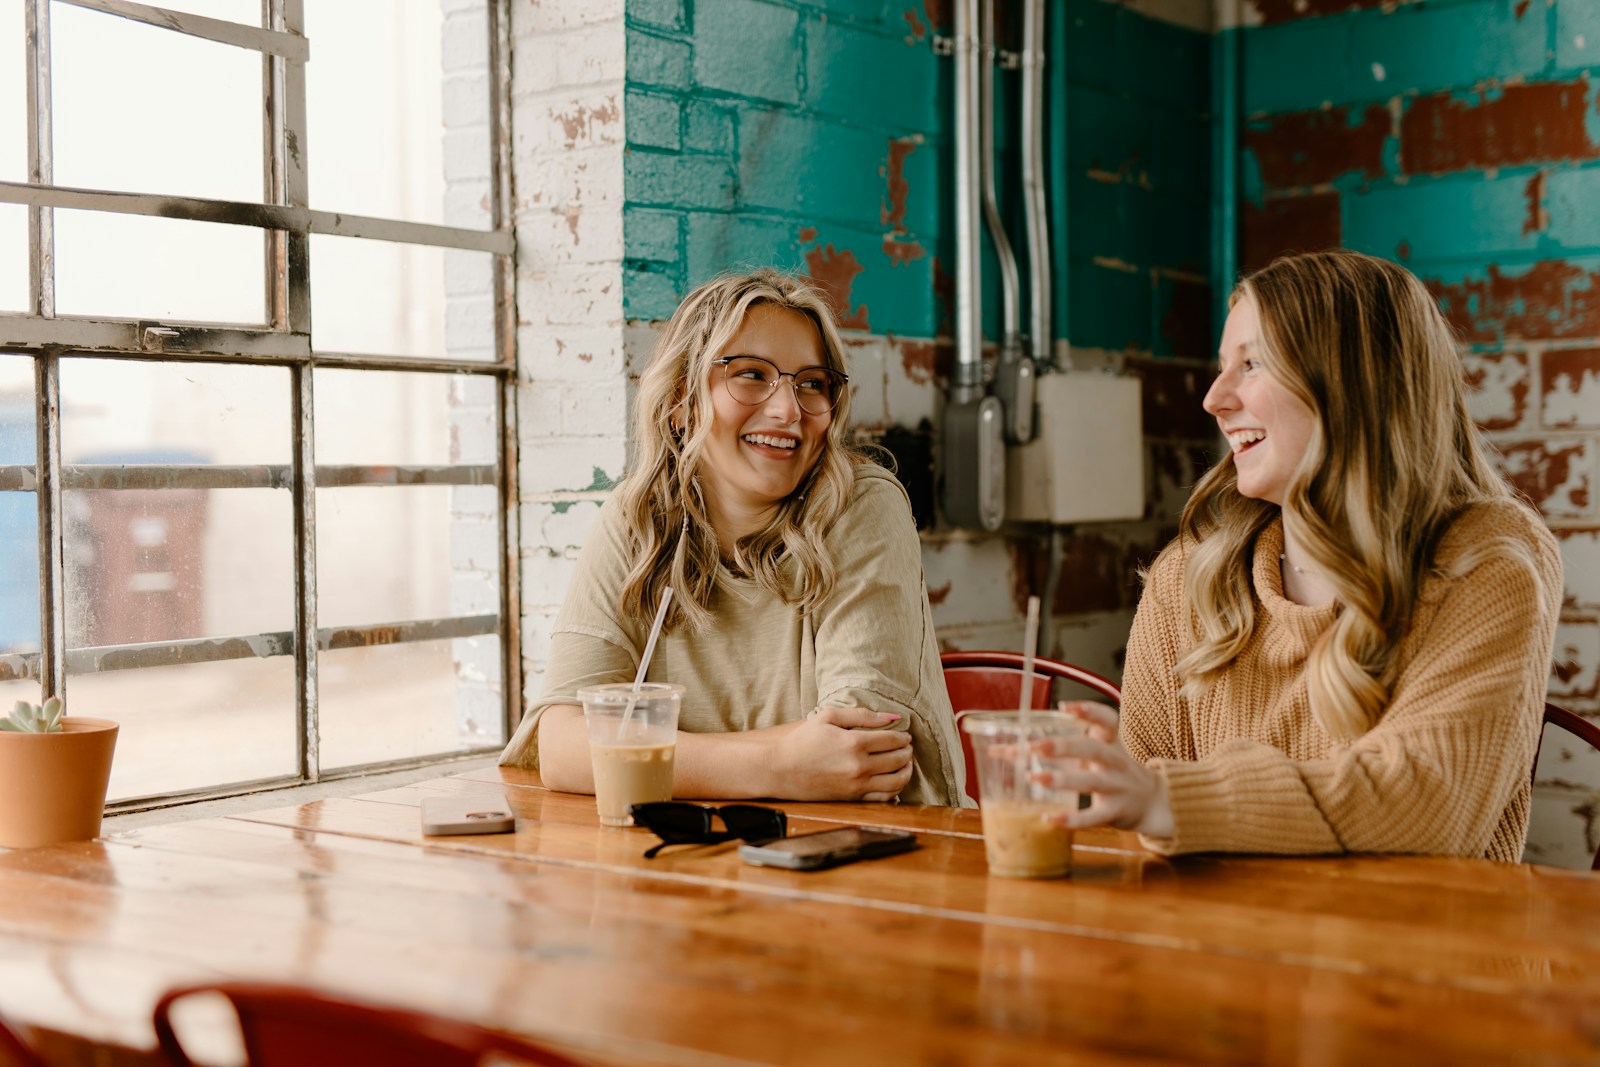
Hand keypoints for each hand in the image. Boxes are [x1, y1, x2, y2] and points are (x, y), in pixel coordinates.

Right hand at [765, 707, 913, 801]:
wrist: (779, 769)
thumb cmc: (802, 740)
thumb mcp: (828, 717)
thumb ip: (862, 715)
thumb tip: (893, 716)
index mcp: (854, 743)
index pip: (893, 740)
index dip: (903, 736)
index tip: (905, 735)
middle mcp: (859, 767)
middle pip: (898, 759)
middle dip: (907, 752)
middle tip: (907, 747)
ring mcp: (857, 786)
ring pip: (897, 781)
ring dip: (907, 771)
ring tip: (906, 763)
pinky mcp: (852, 799)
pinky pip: (884, 798)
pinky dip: (896, 790)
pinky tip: (894, 781)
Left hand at [1043, 701, 1172, 838]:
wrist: (1151, 802)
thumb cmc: (1111, 772)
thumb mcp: (1097, 753)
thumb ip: (1061, 748)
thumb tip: (1010, 748)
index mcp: (1111, 743)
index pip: (1107, 720)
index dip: (1089, 711)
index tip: (1064, 707)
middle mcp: (1116, 762)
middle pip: (1093, 749)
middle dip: (1062, 747)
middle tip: (1033, 747)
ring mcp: (1117, 787)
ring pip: (1091, 781)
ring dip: (1062, 780)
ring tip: (1034, 778)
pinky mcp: (1114, 812)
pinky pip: (1093, 816)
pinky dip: (1071, 819)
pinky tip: (1049, 819)